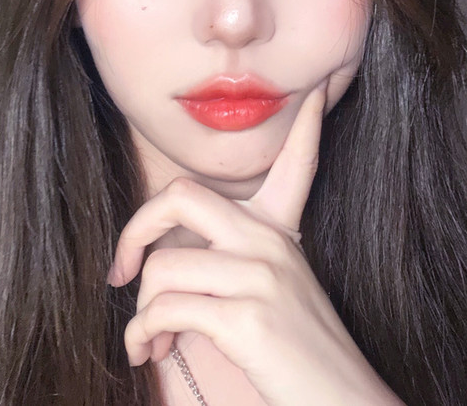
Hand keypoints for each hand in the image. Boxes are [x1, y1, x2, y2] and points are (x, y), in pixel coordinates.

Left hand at [107, 81, 403, 405]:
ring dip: (140, 312)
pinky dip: (141, 334)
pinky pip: (164, 308)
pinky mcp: (247, 316)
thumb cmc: (298, 356)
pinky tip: (149, 351)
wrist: (343, 405)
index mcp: (280, 232)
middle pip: (181, 196)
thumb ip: (236, 262)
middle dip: (135, 229)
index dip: (308, 126)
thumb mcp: (277, 291)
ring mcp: (261, 275)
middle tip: (122, 268)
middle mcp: (272, 242)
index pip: (298, 163)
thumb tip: (164, 261)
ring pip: (162, 267)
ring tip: (149, 337)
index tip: (319, 92)